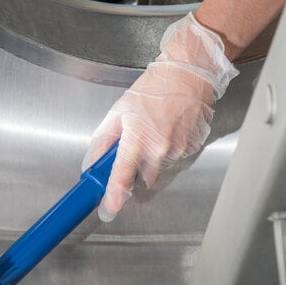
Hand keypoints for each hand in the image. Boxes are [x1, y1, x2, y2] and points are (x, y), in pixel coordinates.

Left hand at [83, 13, 238, 221]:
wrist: (189, 74)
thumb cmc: (153, 88)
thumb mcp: (118, 111)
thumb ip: (103, 141)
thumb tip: (92, 164)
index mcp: (137, 140)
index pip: (121, 178)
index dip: (114, 198)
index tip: (108, 210)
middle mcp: (159, 150)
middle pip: (143, 178)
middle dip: (137, 168)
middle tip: (138, 143)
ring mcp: (179, 150)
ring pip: (160, 168)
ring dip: (155, 156)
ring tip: (157, 128)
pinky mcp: (193, 148)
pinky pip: (176, 157)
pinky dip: (170, 148)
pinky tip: (171, 128)